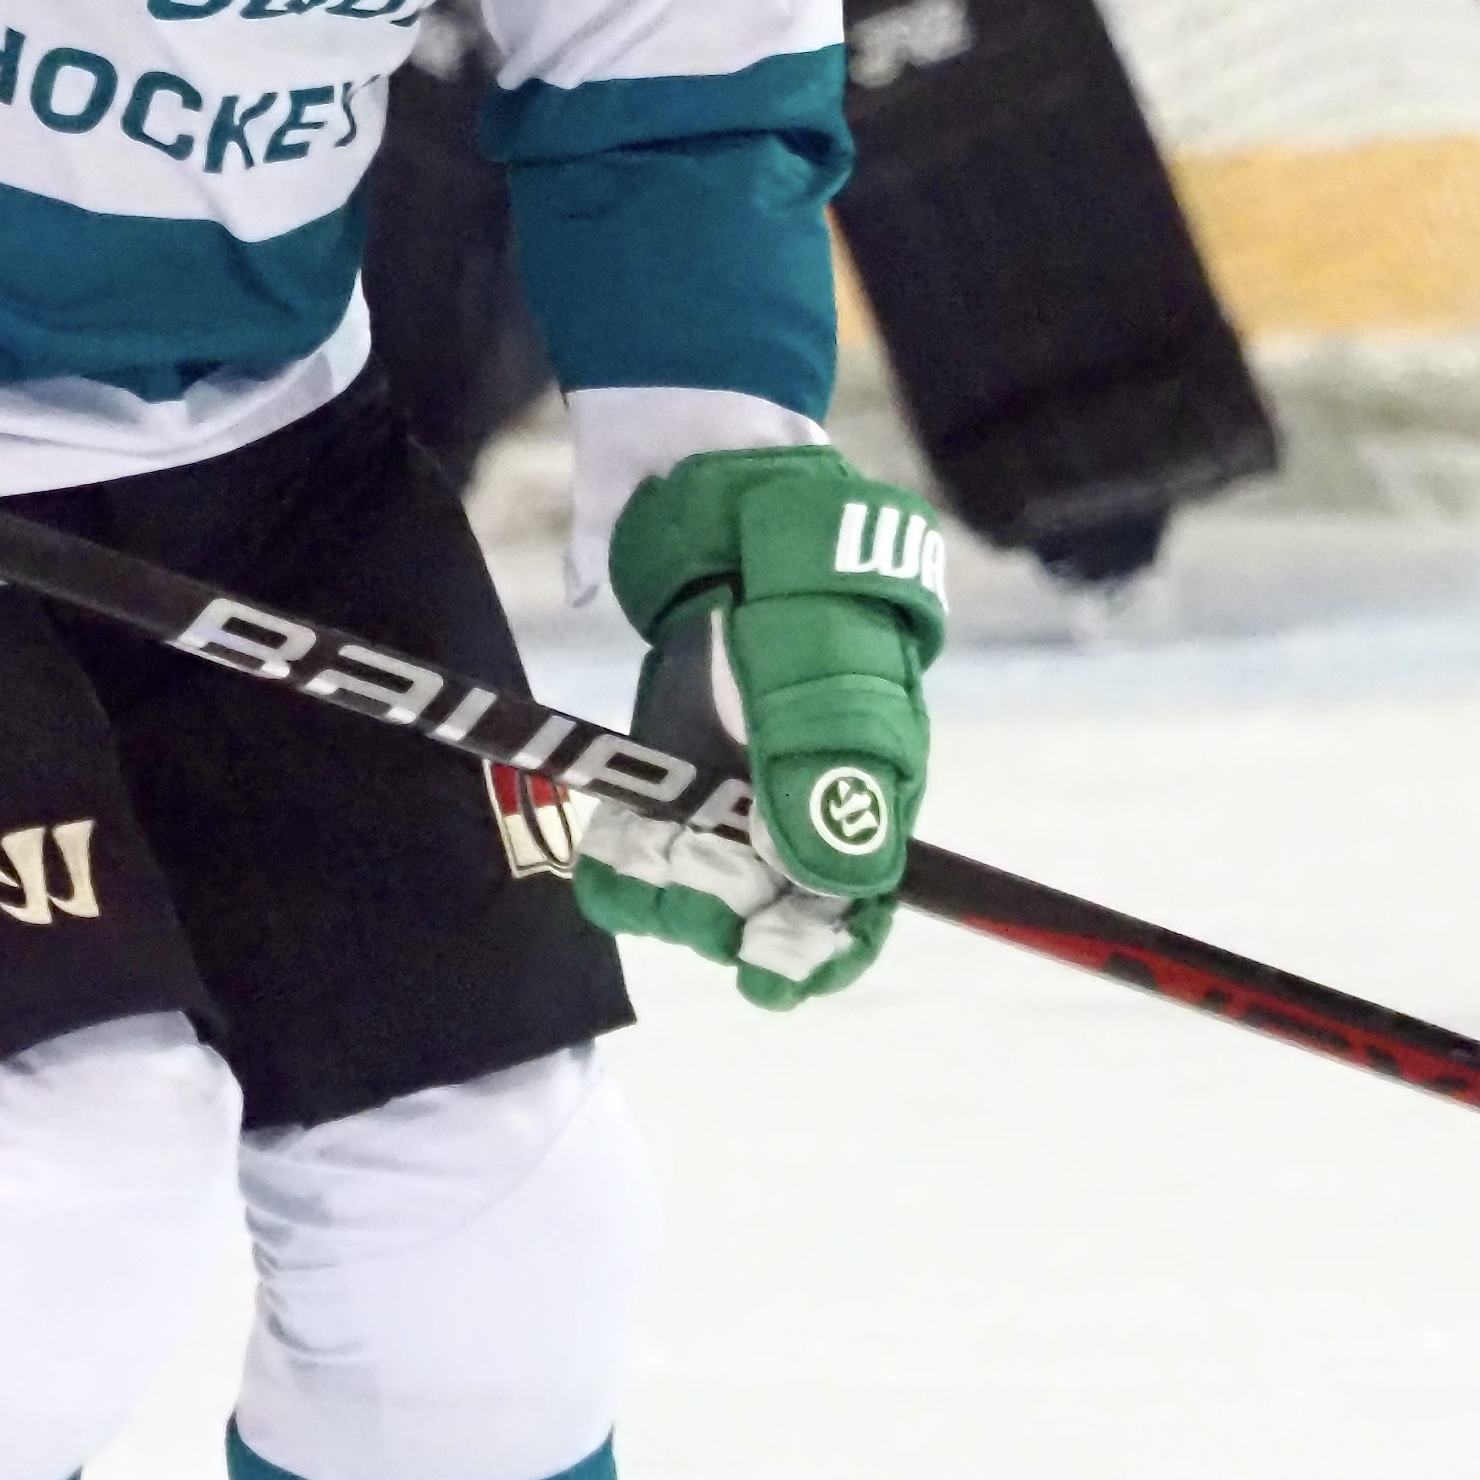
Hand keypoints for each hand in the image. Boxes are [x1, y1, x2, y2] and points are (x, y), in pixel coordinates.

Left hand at [573, 447, 944, 1008]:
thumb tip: (839, 890)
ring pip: (702, 890)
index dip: (820, 954)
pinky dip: (625, 868)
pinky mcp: (669, 764)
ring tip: (654, 851)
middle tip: (701, 878)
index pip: (857, 905)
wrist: (719, 497)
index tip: (770, 981)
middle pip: (773, 910)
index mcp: (870, 782)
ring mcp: (731, 784)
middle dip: (734, 913)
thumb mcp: (826, 665)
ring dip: (675, 890)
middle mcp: (800, 798)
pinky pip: (645, 850)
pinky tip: (610, 860)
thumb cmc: (797, 573)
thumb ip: (832, 770)